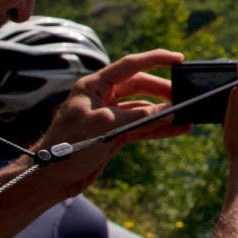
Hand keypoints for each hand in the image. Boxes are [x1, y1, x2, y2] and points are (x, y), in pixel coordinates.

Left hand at [37, 48, 191, 195]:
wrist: (50, 179)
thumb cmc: (67, 147)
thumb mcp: (104, 126)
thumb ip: (137, 117)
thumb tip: (168, 112)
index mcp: (94, 86)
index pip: (130, 66)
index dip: (156, 59)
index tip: (179, 58)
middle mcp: (103, 97)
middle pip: (140, 87)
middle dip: (162, 91)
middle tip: (183, 97)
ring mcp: (110, 116)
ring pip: (144, 109)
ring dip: (164, 112)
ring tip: (186, 114)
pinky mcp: (115, 134)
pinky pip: (142, 127)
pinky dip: (159, 128)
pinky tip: (177, 129)